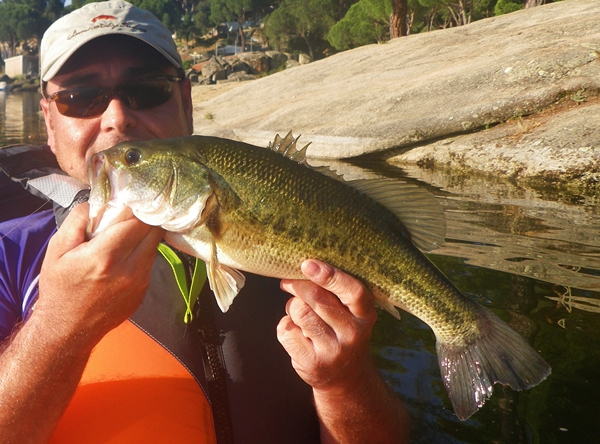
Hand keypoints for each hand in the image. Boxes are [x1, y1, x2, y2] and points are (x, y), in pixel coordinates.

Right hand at [36, 203, 164, 343]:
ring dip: (146, 236)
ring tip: (129, 234)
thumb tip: (95, 202)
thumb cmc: (60, 288)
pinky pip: (150, 262)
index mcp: (105, 256)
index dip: (135, 208)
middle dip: (145, 218)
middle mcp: (128, 269)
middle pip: (153, 231)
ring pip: (155, 246)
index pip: (137, 221)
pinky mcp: (144, 290)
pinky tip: (127, 255)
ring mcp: (140, 282)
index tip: (130, 201)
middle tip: (134, 213)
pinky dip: (143, 253)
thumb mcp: (57, 251)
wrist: (68, 329)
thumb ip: (77, 222)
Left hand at [277, 259, 377, 392]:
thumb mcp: (351, 314)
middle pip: (317, 298)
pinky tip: (295, 330)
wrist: (345, 378)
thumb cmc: (342, 333)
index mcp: (365, 315)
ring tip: (297, 311)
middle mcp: (352, 333)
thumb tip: (304, 268)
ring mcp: (333, 351)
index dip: (330, 275)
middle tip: (288, 282)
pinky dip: (285, 324)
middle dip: (298, 285)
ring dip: (292, 306)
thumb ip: (335, 293)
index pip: (353, 291)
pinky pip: (286, 330)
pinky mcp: (312, 363)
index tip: (308, 264)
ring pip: (299, 311)